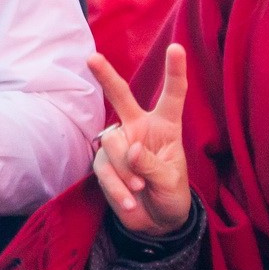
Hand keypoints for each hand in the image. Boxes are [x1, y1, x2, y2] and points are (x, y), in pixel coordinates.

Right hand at [87, 45, 191, 238]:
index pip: (172, 95)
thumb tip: (130, 149)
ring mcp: (118, 144)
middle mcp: (139, 127)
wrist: (155, 221)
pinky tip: (129, 201)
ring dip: (126, 171)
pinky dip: (118, 187)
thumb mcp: (171, 181)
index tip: (176, 48)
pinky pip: (104, 169)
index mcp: (165, 125)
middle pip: (121, 96)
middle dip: (106, 76)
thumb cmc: (171, 194)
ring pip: (112, 145)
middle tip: (91, 58)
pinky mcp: (103, 163)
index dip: (175, 72)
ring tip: (140, 188)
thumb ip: (153, 165)